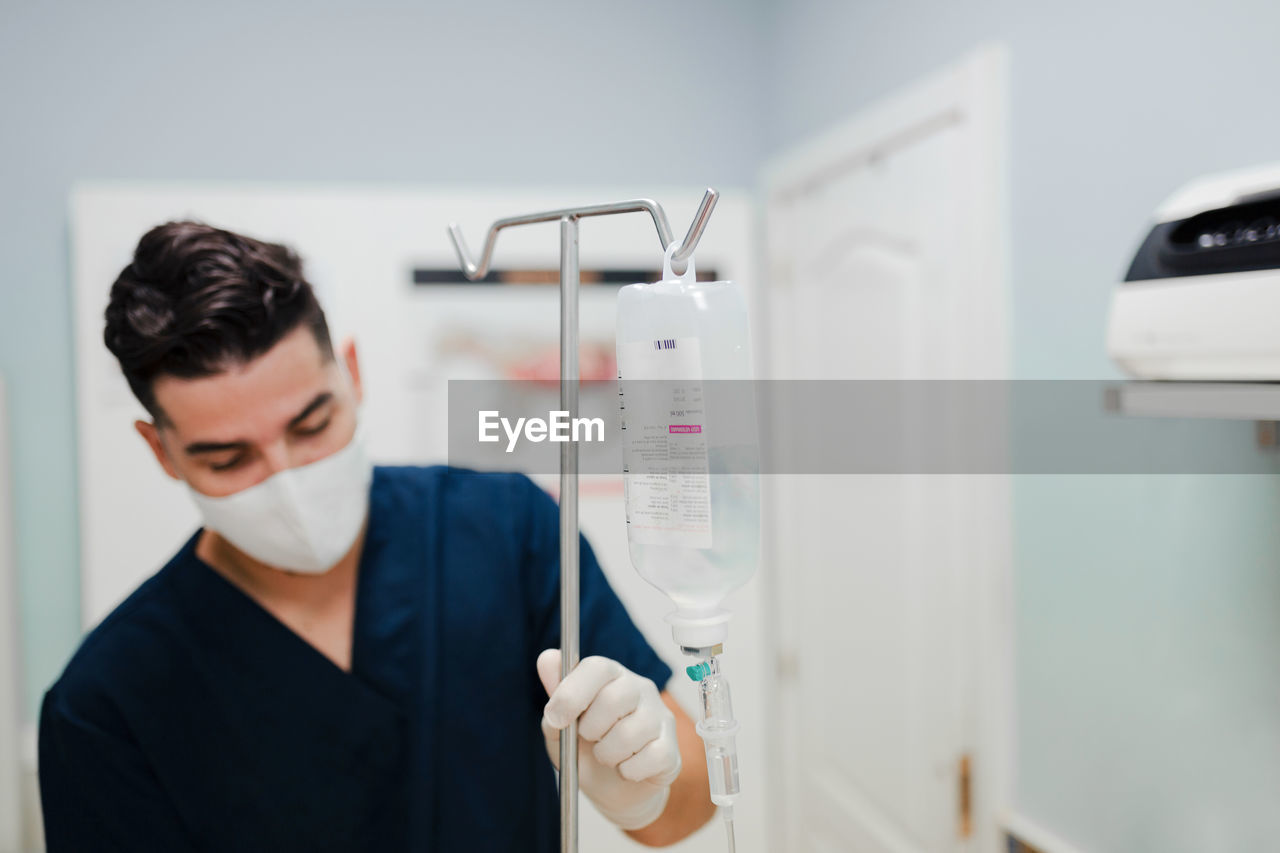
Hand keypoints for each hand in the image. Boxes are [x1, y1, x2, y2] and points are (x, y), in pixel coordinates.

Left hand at [536, 650, 680, 830]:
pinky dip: (629, 771)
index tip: (556, 718)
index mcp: (611, 676)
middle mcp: (640, 689)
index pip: (597, 667)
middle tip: (587, 739)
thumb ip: (555, 696)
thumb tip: (547, 659)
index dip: (572, 692)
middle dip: (590, 728)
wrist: (610, 791)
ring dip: (607, 754)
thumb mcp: (560, 728)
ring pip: (630, 733)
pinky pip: (650, 758)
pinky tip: (625, 768)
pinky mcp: (671, 750)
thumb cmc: (584, 751)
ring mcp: (660, 718)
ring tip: (606, 756)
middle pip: (615, 698)